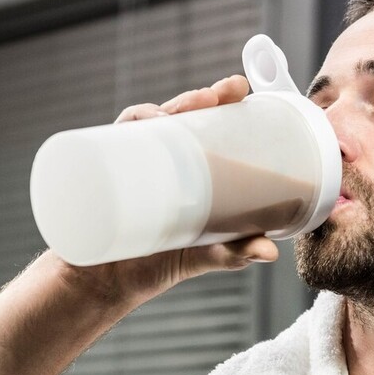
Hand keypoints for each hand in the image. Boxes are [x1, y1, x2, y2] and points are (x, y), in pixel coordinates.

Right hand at [57, 75, 278, 301]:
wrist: (105, 286)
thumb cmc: (157, 264)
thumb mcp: (204, 255)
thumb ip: (236, 253)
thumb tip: (271, 253)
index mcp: (186, 168)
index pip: (203, 124)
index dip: (219, 100)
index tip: (238, 89)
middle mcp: (157, 160)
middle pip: (175, 116)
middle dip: (195, 99)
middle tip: (215, 96)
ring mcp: (129, 166)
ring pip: (142, 124)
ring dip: (158, 111)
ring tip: (174, 117)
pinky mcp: (102, 177)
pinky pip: (108, 145)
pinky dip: (124, 131)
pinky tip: (138, 131)